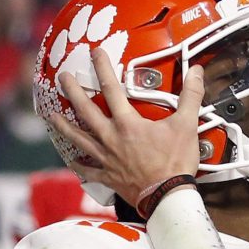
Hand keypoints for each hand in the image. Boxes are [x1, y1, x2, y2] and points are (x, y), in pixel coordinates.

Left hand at [50, 48, 204, 206]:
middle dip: (73, 92)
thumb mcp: (187, 125)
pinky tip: (71, 158)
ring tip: (52, 115)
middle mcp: (111, 138)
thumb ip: (190, 96)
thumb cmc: (175, 162)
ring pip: (78, 138)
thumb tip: (197, 73)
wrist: (167, 196)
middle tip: (62, 78)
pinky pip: (87, 169)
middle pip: (85, 111)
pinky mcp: (108, 176)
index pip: (112, 89)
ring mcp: (106, 158)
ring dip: (63, 125)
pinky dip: (78, 164)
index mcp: (128, 123)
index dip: (102, 68)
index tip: (95, 53)